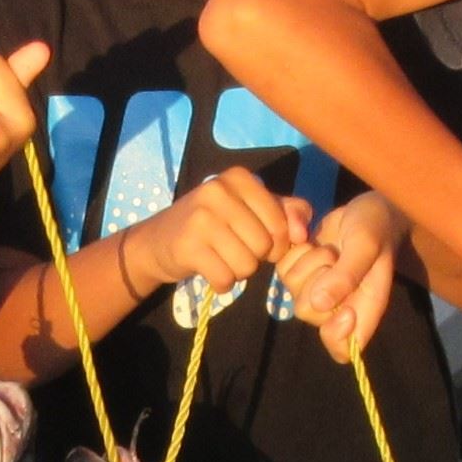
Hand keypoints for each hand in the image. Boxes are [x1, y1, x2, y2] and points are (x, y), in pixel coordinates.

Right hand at [130, 168, 310, 297]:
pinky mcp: (187, 246)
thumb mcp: (252, 210)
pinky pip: (225, 279)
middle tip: (232, 248)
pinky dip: (221, 283)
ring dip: (238, 272)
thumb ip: (288, 212)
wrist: (158, 241)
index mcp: (239, 178)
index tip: (255, 239)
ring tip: (219, 257)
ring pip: (247, 265)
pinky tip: (208, 269)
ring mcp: (200, 218)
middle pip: (264, 246)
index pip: (281, 223)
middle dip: (254, 257)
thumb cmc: (214, 225)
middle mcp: (219, 191)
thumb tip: (302, 233)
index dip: (276, 242)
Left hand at [275, 191, 405, 362]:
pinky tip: (309, 237)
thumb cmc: (376, 229)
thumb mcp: (366, 246)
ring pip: (293, 290)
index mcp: (362, 308)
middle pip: (308, 313)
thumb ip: (347, 274)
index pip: (343, 348)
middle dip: (317, 279)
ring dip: (307, 262)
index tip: (342, 308)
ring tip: (327, 246)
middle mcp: (337, 305)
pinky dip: (293, 251)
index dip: (336, 334)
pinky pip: (282, 270)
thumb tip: (318, 303)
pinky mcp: (299, 271)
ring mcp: (315, 289)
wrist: (367, 208)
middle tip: (334, 256)